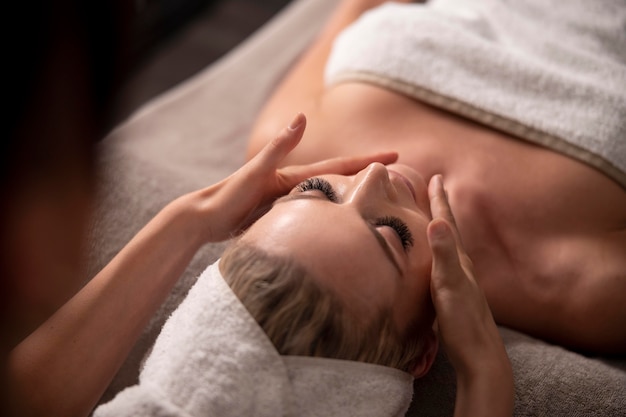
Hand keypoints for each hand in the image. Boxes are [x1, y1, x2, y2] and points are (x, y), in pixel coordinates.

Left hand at [195, 113, 397, 240]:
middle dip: (366, 171)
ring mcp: (289, 198)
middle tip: (396, 171)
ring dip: (352, 189)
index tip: (394, 154)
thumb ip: (278, 147)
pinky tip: (336, 214)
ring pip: (329, 193)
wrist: (204, 216)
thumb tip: (302, 117)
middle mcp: (294, 183)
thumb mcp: (255, 171)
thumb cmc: (228, 196)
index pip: (337, 164)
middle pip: (338, 175)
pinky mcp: (282, 212)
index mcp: (293, 174)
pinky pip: (316, 208)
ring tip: (375, 192)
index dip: (365, 159)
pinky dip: (332, 207)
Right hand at [427, 175, 512, 414]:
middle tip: (434, 188)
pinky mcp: (456, 296)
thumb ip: (443, 254)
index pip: (447, 223)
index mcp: (459, 260)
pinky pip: (445, 263)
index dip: (439, 200)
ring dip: (440, 229)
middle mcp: (462, 267)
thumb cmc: (463, 323)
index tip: (435, 177)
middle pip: (450, 230)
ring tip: (433, 218)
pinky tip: (436, 260)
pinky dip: (438, 251)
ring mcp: (461, 281)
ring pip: (448, 246)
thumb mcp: (449, 286)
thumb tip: (436, 221)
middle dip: (441, 208)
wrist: (481, 357)